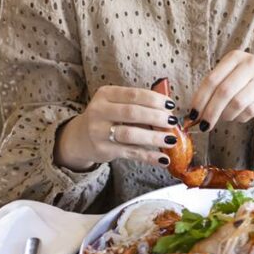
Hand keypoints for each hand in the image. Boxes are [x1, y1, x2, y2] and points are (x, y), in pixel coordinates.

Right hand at [54, 85, 177, 170]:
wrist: (81, 137)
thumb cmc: (107, 117)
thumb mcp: (115, 104)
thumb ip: (137, 104)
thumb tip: (168, 111)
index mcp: (105, 94)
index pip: (134, 94)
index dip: (155, 99)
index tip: (170, 105)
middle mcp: (99, 111)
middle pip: (132, 113)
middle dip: (156, 117)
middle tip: (172, 122)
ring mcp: (99, 132)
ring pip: (130, 135)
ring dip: (154, 138)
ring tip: (171, 140)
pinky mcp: (103, 150)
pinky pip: (130, 153)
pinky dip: (149, 156)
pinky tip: (163, 159)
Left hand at [188, 52, 253, 131]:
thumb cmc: (249, 80)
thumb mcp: (233, 74)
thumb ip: (214, 89)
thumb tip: (194, 114)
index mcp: (234, 57)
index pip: (212, 80)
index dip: (200, 99)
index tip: (192, 114)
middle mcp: (250, 64)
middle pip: (224, 92)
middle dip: (210, 112)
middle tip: (204, 125)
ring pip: (237, 103)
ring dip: (226, 115)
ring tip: (224, 117)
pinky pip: (250, 111)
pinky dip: (240, 118)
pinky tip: (239, 116)